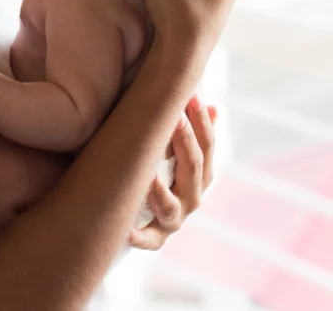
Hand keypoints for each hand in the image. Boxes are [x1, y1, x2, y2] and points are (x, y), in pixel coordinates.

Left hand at [126, 95, 216, 250]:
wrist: (132, 214)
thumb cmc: (155, 168)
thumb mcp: (173, 147)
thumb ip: (187, 127)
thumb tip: (210, 103)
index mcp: (200, 174)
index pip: (208, 146)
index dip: (202, 122)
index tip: (193, 96)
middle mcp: (191, 197)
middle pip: (194, 169)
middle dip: (185, 141)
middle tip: (174, 116)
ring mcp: (174, 220)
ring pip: (171, 206)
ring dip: (160, 190)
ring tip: (148, 173)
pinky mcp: (154, 238)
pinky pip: (147, 239)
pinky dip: (138, 234)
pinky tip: (126, 227)